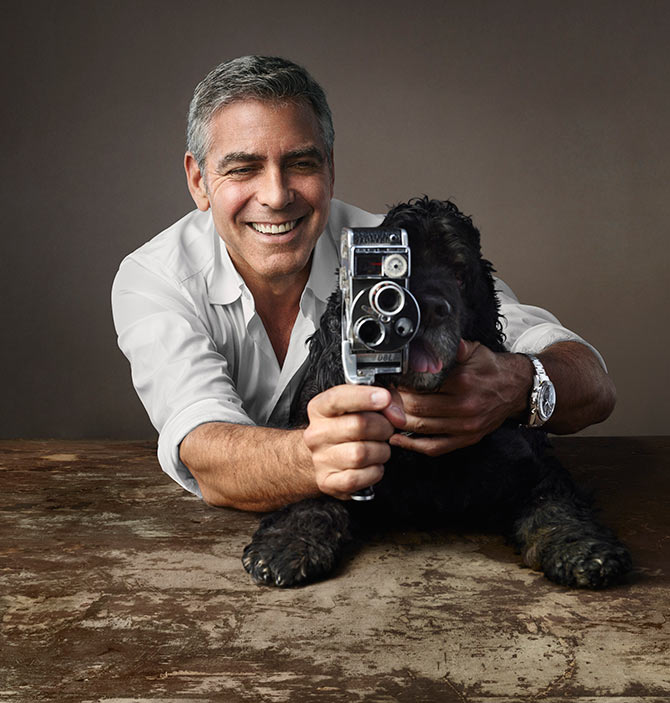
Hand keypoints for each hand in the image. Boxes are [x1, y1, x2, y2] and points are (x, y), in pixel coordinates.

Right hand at [303, 385, 405, 499]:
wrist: (327, 457)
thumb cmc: (350, 426)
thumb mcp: (366, 403)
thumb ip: (386, 400)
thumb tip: (397, 416)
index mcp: (320, 408)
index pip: (337, 399)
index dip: (363, 397)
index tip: (384, 398)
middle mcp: (316, 433)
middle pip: (358, 425)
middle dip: (383, 427)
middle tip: (387, 429)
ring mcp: (320, 459)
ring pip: (361, 454)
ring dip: (380, 451)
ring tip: (379, 448)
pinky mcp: (328, 481)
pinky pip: (359, 478)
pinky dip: (374, 472)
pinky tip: (372, 465)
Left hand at [389, 340, 531, 455]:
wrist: (518, 388)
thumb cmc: (491, 368)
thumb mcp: (472, 349)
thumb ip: (448, 348)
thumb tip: (423, 343)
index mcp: (463, 382)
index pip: (421, 388)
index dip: (399, 387)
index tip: (387, 383)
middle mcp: (465, 407)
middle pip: (417, 410)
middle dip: (394, 405)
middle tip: (380, 399)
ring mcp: (466, 427)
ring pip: (422, 429)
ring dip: (399, 423)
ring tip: (384, 415)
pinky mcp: (467, 439)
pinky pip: (435, 447)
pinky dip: (413, 445)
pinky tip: (398, 438)